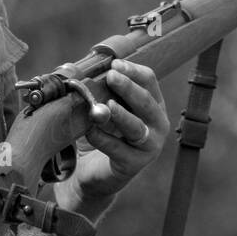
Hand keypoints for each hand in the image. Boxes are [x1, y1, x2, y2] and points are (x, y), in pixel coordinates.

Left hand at [70, 59, 168, 199]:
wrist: (93, 171)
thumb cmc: (103, 133)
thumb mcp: (104, 107)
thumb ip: (100, 90)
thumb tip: (79, 69)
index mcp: (153, 105)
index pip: (150, 81)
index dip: (133, 71)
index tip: (114, 64)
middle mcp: (157, 125)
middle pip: (147, 102)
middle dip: (128, 88)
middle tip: (111, 76)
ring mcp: (149, 147)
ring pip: (136, 127)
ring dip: (120, 115)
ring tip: (107, 106)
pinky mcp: (133, 165)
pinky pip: (117, 149)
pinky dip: (102, 138)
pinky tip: (89, 131)